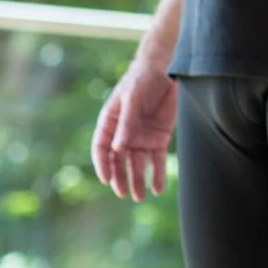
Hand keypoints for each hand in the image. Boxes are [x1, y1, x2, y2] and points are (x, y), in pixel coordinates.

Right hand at [92, 56, 177, 202]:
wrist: (166, 70)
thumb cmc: (142, 80)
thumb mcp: (133, 99)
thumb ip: (127, 123)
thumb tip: (119, 149)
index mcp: (110, 123)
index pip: (102, 148)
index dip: (103, 164)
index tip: (106, 179)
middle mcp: (123, 134)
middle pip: (119, 161)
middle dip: (120, 178)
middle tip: (123, 193)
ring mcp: (141, 138)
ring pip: (137, 165)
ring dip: (137, 181)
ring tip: (139, 197)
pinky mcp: (158, 139)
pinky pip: (156, 161)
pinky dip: (157, 175)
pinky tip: (158, 189)